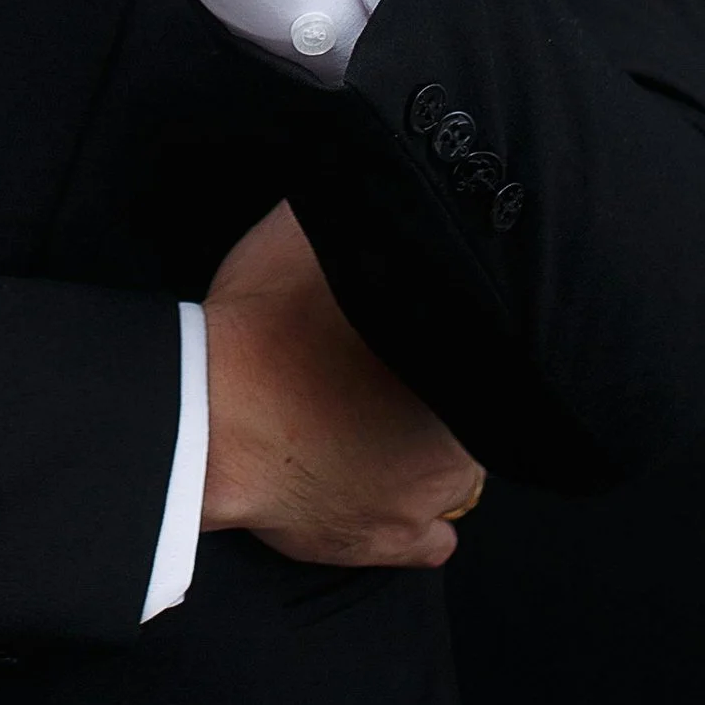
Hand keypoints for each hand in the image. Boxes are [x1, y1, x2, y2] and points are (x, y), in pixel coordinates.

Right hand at [201, 201, 480, 567]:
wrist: (212, 418)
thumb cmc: (263, 320)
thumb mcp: (301, 228)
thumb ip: (347, 201)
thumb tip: (375, 167)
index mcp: (455, 346)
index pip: (492, 338)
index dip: (458, 328)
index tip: (423, 321)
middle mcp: (462, 421)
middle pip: (478, 399)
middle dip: (449, 383)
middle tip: (398, 368)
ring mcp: (429, 486)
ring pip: (461, 467)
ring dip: (433, 447)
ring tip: (387, 424)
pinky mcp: (391, 535)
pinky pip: (432, 538)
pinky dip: (419, 522)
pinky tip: (396, 495)